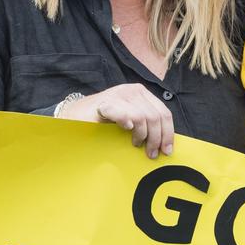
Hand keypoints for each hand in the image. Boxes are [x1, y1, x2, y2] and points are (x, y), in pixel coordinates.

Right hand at [58, 83, 174, 158]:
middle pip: (156, 117)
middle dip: (157, 138)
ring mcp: (119, 95)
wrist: (76, 114)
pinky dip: (127, 122)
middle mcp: (133, 91)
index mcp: (142, 94)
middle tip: (151, 153)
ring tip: (135, 144)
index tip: (167, 150)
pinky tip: (126, 129)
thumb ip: (146, 124)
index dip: (168, 133)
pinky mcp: (105, 103)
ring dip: (142, 135)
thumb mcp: (130, 119)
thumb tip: (165, 143)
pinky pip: (123, 113)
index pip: (164, 113)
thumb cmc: (104, 120)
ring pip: (143, 117)